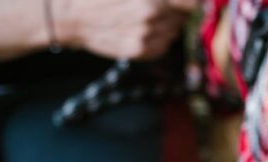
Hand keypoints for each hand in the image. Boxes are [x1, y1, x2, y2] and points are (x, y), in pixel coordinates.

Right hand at [53, 0, 199, 59]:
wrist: (72, 16)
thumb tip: (193, 1)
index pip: (195, 2)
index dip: (195, 3)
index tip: (191, 3)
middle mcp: (152, 13)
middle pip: (186, 16)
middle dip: (177, 10)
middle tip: (156, 7)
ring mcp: (147, 34)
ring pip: (176, 30)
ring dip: (168, 24)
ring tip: (144, 17)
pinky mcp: (142, 51)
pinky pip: (165, 45)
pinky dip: (159, 38)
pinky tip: (140, 29)